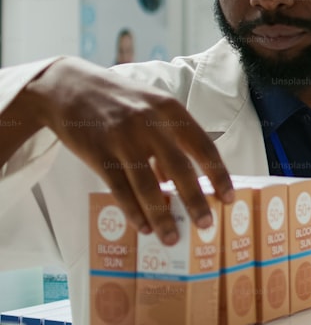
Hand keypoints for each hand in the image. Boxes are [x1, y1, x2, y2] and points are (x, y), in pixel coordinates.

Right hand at [12, 57, 233, 243]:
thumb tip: (181, 182)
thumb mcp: (152, 107)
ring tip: (172, 238)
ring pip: (148, 185)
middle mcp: (150, 124)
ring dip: (162, 216)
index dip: (219, 175)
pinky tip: (143, 227)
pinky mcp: (98, 153)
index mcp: (171, 110)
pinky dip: (133, 211)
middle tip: (206, 225)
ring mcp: (123, 139)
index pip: (204, 146)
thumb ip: (170, 138)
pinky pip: (119, 189)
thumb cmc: (120, 100)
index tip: (228, 198)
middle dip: (195, 201)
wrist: (69, 87)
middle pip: (180, 169)